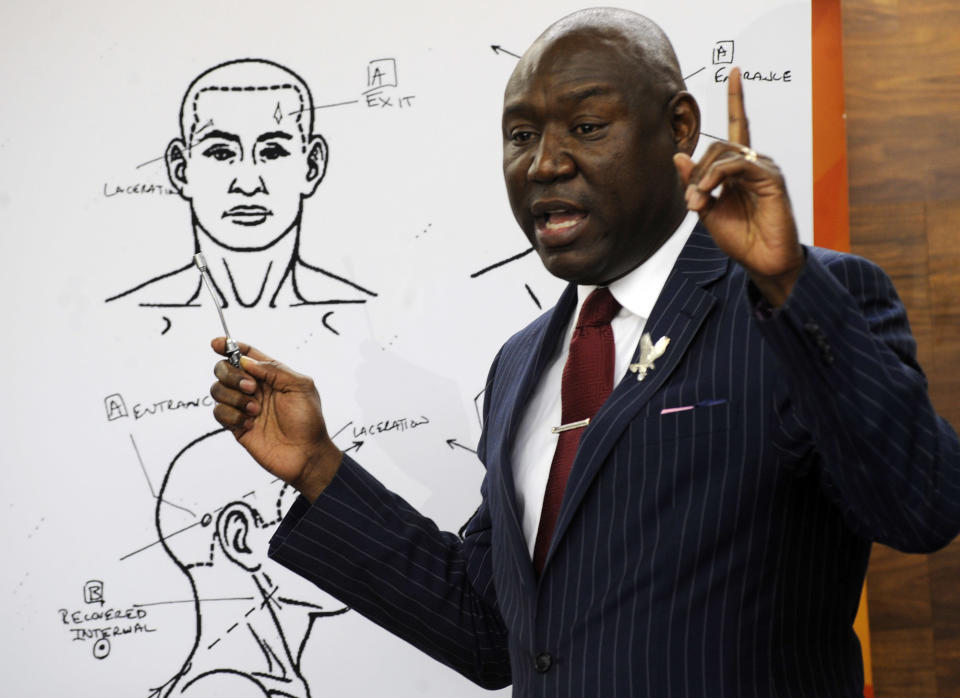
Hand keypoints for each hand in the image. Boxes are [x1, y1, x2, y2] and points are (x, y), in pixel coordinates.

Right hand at [209, 338, 341, 501]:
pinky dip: (232, 416)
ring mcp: (243, 406)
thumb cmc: (308, 420)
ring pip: (217, 390)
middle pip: (224, 369)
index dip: (229, 346)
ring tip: (255, 411)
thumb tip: (246, 361)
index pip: (245, 355)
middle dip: (232, 375)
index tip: (217, 343)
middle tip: (252, 388)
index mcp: (270, 375)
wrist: (306, 454)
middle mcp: (253, 388)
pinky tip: (250, 424)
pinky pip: (218, 412)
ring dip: (234, 397)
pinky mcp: (235, 426)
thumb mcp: (301, 386)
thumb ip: (274, 369)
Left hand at [673, 67, 804, 306]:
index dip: (736, 98)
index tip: (734, 72)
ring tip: (698, 203)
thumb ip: (694, 183)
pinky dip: (717, 177)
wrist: (762, 261)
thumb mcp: (708, 209)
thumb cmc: (740, 238)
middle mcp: (754, 162)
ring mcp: (764, 169)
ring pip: (725, 153)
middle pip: (718, 145)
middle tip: (691, 201)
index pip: (738, 125)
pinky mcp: (771, 178)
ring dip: (703, 178)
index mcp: (739, 168)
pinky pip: (738, 164)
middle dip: (697, 171)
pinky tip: (709, 194)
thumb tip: (678, 156)